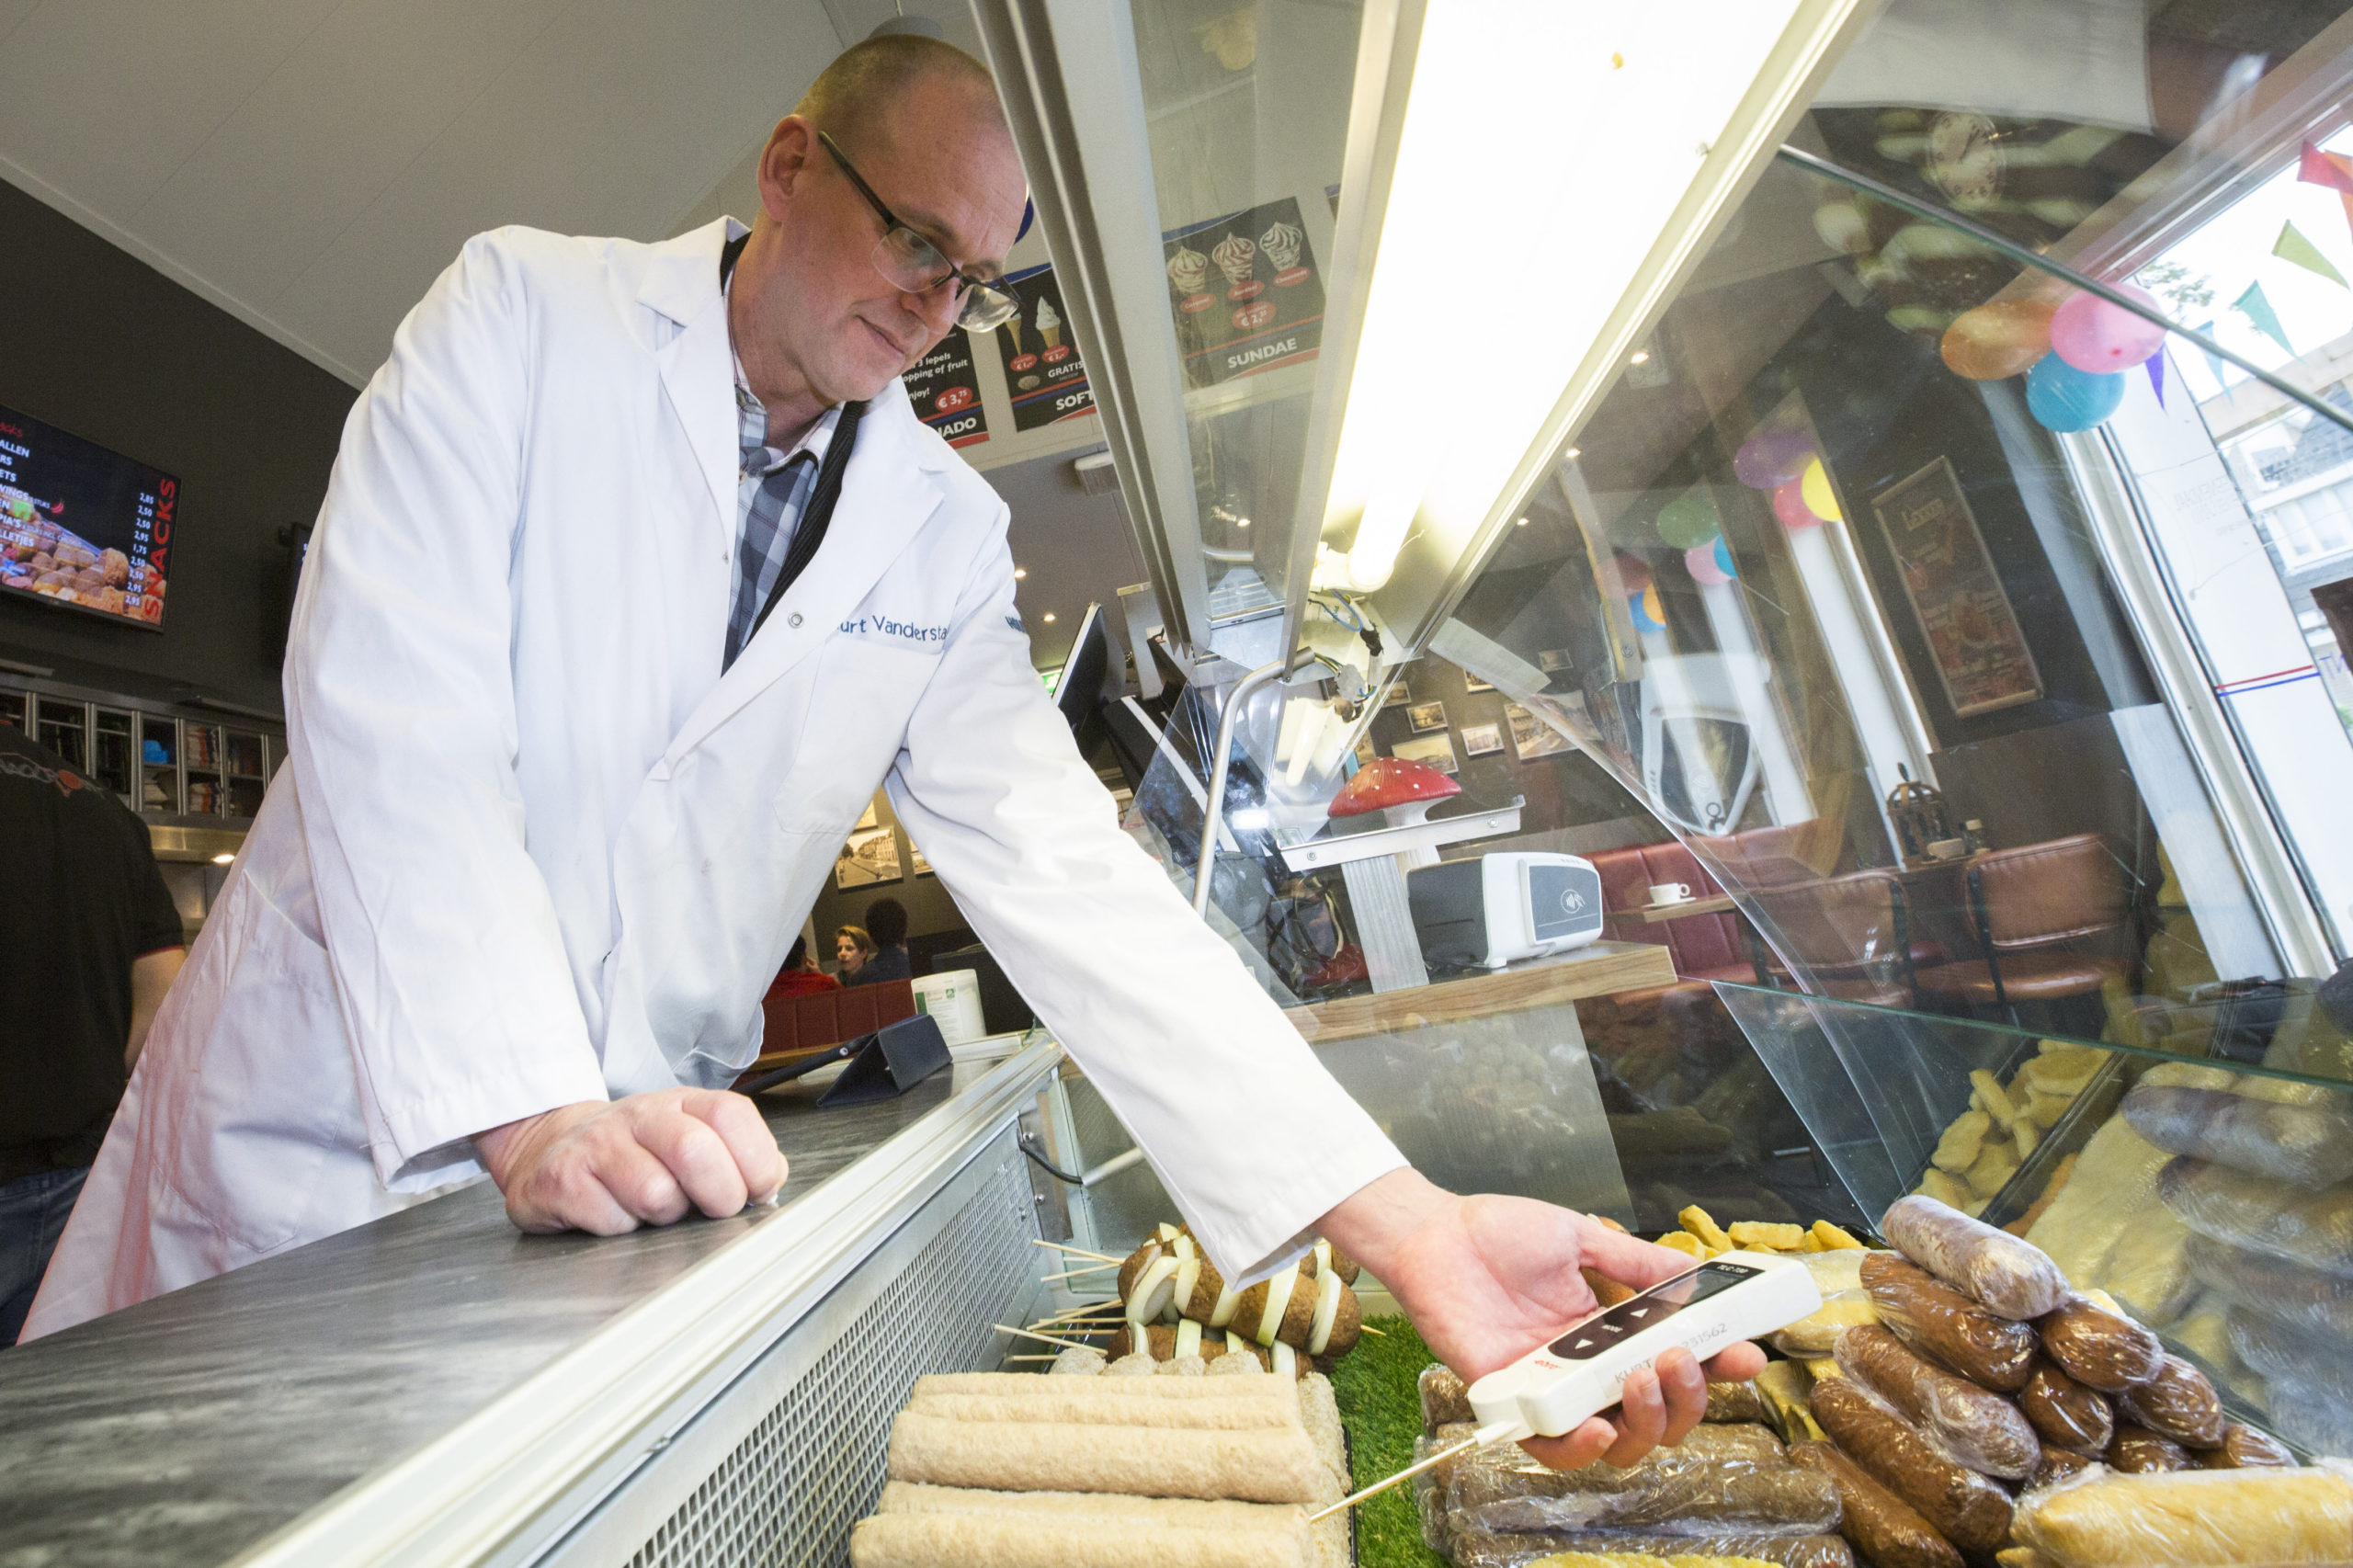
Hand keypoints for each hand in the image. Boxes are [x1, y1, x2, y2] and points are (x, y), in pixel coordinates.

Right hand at [474, 1088, 787, 1235]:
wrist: (550, 1149)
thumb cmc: (634, 1152)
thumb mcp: (689, 1137)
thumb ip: (735, 1156)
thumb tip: (771, 1183)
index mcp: (682, 1103)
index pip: (731, 1115)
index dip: (756, 1159)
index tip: (759, 1190)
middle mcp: (641, 1116)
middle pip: (695, 1151)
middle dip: (719, 1195)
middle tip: (713, 1210)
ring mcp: (599, 1145)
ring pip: (655, 1195)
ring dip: (665, 1217)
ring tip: (655, 1209)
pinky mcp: (564, 1180)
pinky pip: (613, 1221)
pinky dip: (624, 1230)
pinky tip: (615, 1214)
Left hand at [1320, 1169, 1767, 1469]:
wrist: (1435, 1233)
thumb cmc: (1499, 1233)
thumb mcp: (1581, 1237)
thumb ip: (1636, 1260)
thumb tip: (1696, 1272)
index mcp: (1610, 1333)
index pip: (1674, 1364)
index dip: (1716, 1366)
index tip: (1748, 1353)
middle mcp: (1588, 1368)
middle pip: (1659, 1414)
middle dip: (1689, 1397)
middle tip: (1688, 1359)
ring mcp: (1554, 1388)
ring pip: (1620, 1440)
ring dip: (1649, 1419)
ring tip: (1647, 1376)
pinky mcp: (1514, 1402)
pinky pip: (1555, 1448)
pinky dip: (1584, 1448)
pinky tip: (1602, 1425)